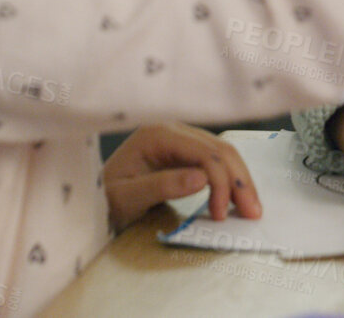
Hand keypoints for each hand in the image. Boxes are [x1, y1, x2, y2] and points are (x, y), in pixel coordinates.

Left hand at [102, 123, 261, 229]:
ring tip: (251, 208)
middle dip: (240, 181)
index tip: (221, 215)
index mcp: (158, 135)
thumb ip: (163, 186)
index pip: (204, 153)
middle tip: (253, 213)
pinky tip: (237, 197)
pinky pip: (215, 161)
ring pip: (223, 154)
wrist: (90, 196)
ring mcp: (180, 139)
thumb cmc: (103, 197)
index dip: (221, 182)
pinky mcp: (184, 152)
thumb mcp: (127, 198)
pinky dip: (230, 179)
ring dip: (240, 180)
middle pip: (220, 149)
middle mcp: (173, 130)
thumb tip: (202, 179)